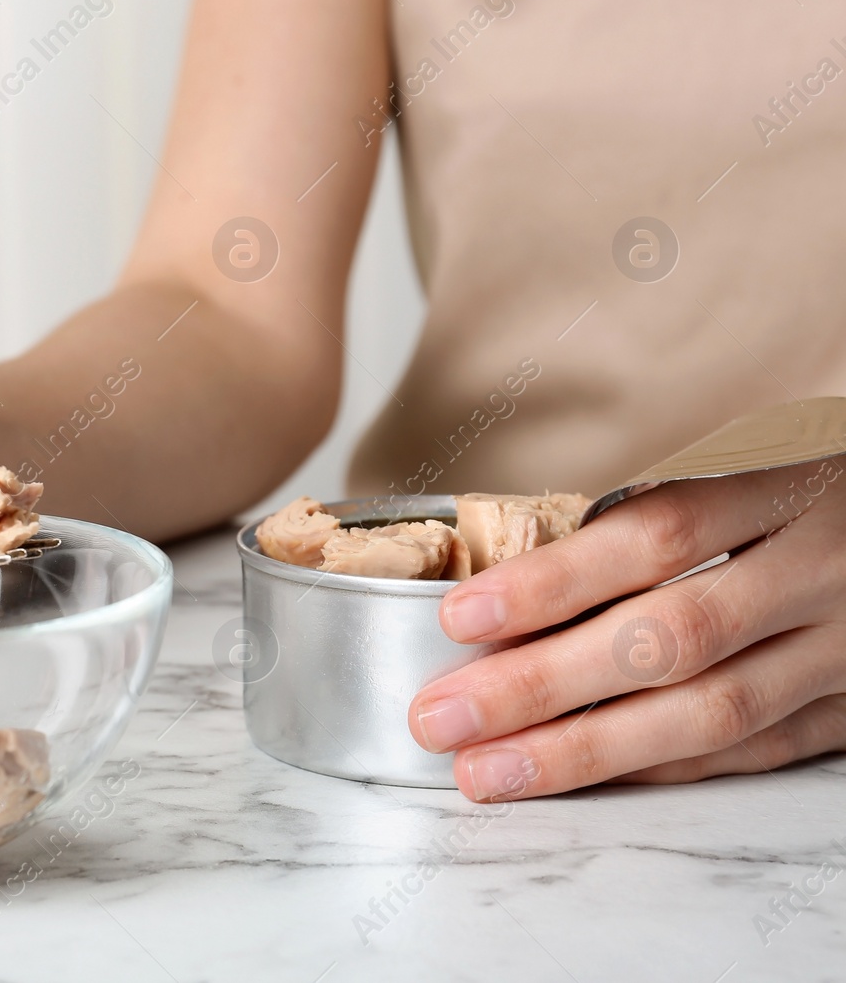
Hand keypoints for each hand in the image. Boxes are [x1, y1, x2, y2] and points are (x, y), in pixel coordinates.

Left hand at [408, 456, 845, 800]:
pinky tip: (580, 779)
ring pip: (709, 713)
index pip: (656, 537)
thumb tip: (509, 586)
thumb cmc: (816, 501)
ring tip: (486, 769)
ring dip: (584, 750)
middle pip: (669, 639)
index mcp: (786, 494)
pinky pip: (750, 751)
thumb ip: (651, 526)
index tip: (460, 617)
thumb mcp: (754, 473)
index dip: (554, 582)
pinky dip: (658, 768)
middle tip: (443, 716)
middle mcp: (821, 574)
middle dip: (542, 685)